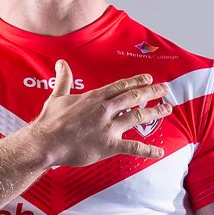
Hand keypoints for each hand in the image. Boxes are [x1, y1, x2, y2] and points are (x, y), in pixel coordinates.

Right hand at [26, 59, 172, 167]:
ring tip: (166, 109)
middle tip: (164, 89)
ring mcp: (109, 127)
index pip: (121, 86)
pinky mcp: (109, 145)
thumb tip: (61, 63)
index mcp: (94, 97)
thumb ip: (64, 79)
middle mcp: (105, 109)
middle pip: (133, 97)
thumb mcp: (57, 95)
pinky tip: (159, 151)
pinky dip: (148, 150)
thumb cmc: (50, 121)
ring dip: (154, 112)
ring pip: (137, 116)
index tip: (148, 79)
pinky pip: (133, 147)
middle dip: (151, 92)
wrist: (46, 142)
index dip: (136, 81)